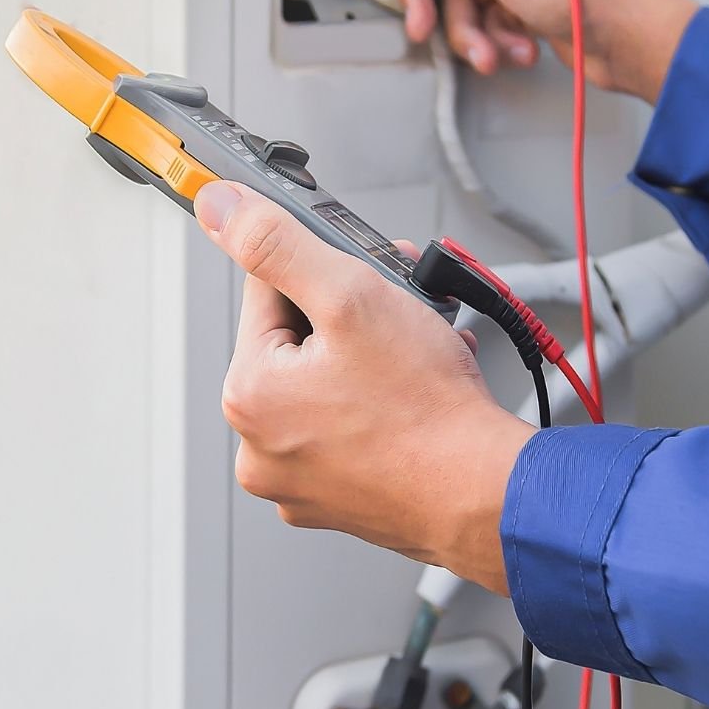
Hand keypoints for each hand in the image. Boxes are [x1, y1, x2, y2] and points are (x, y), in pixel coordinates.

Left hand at [194, 180, 532, 593]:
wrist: (489, 495)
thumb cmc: (428, 410)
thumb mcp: (350, 296)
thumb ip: (278, 244)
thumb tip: (219, 207)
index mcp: (248, 395)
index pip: (267, 294)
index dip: (323, 273)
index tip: (365, 277)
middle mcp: (260, 446)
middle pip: (298, 342)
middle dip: (354, 315)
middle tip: (402, 312)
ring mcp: (300, 481)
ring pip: (329, 384)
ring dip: (373, 356)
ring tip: (419, 353)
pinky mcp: (339, 500)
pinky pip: (350, 430)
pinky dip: (381, 405)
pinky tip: (418, 393)